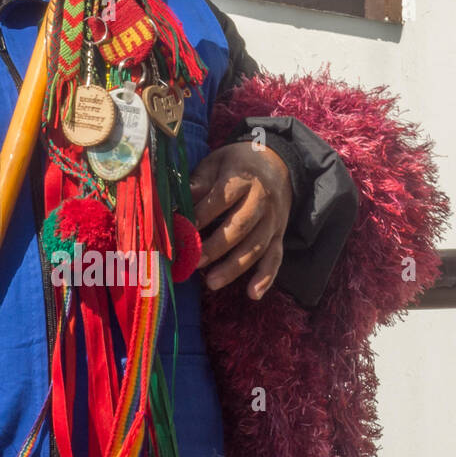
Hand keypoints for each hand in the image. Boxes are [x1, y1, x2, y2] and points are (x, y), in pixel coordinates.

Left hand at [188, 142, 293, 300]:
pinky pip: (275, 258)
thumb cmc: (237, 164)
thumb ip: (199, 182)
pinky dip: (266, 278)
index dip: (202, 214)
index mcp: (242, 180)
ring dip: (234, 267)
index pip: (221, 199)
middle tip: (194, 262)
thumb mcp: (216, 163)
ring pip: (256, 247)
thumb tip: (176, 200)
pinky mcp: (279, 235)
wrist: (277, 162)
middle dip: (217, 246)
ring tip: (211, 283)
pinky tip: (252, 294)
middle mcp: (261, 201)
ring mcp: (273, 221)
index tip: (182, 228)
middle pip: (240, 227)